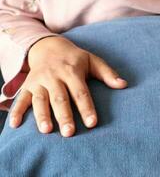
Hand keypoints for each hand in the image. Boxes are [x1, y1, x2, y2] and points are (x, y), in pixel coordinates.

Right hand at [9, 36, 127, 136]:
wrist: (49, 47)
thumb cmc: (75, 59)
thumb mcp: (92, 61)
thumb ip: (107, 73)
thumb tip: (124, 85)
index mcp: (72, 71)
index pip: (81, 92)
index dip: (87, 108)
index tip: (92, 123)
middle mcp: (54, 76)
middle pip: (60, 98)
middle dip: (64, 115)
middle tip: (69, 133)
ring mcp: (39, 81)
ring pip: (40, 99)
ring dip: (41, 115)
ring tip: (46, 131)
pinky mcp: (27, 85)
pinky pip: (21, 98)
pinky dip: (17, 111)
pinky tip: (15, 125)